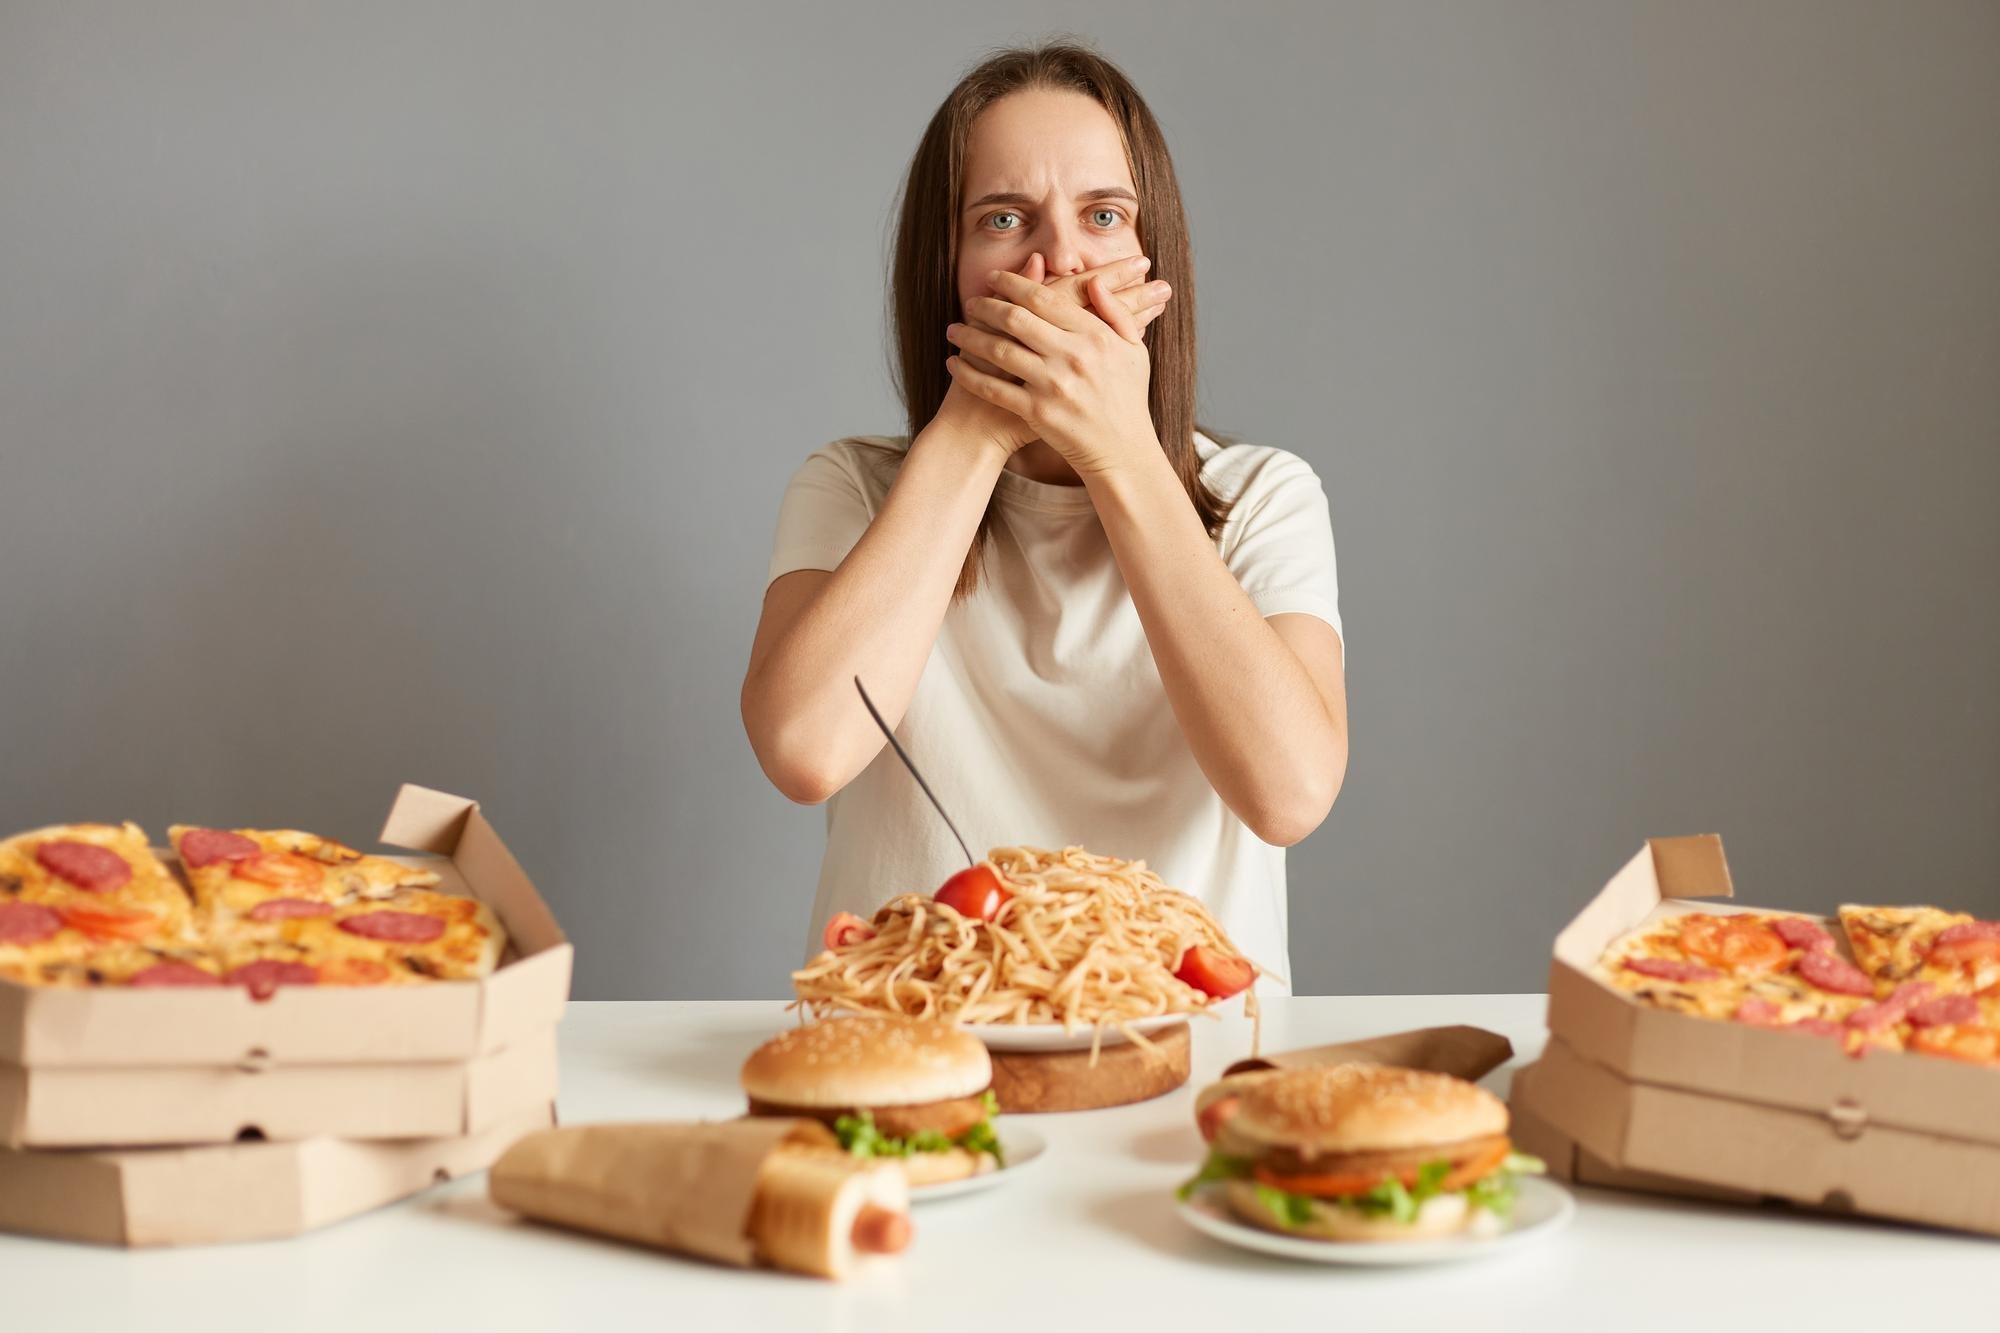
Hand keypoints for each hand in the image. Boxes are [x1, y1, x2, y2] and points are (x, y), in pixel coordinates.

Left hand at [943, 264, 1161, 475]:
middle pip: (1016, 319)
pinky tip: (954, 364)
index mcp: (1095, 336)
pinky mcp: (1037, 412)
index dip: (1013, 284)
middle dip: (986, 306)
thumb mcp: (1134, 350)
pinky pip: (993, 389)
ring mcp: (1053, 385)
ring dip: (970, 337)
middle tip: (970, 303)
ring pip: (999, 351)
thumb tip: (1095, 281)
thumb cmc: (1128, 398)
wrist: (1123, 451)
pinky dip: (969, 374)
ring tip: (954, 330)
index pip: (1045, 299)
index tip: (994, 278)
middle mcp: (1073, 357)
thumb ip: (1115, 312)